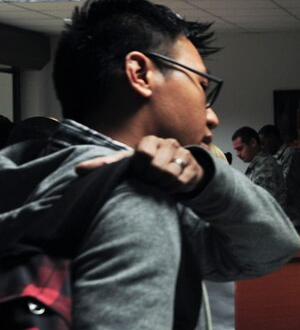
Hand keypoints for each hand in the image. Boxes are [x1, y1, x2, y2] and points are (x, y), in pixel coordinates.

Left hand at [75, 136, 205, 194]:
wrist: (178, 173)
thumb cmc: (147, 168)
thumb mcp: (128, 164)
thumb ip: (105, 165)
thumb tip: (77, 170)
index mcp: (150, 141)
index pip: (143, 153)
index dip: (140, 168)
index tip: (138, 174)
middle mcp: (168, 143)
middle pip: (157, 166)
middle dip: (151, 179)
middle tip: (149, 182)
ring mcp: (183, 154)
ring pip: (170, 173)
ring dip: (162, 184)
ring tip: (159, 185)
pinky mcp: (193, 167)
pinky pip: (182, 181)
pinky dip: (174, 188)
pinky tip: (171, 187)